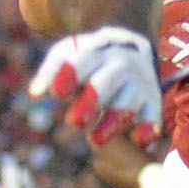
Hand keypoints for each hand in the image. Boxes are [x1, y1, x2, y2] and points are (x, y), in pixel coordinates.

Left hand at [31, 25, 164, 145]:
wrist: (131, 46)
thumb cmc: (90, 57)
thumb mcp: (68, 53)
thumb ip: (50, 70)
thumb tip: (35, 93)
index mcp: (96, 52)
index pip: (82, 61)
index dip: (69, 75)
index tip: (55, 93)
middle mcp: (120, 65)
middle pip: (107, 81)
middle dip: (92, 99)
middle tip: (73, 121)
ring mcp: (138, 83)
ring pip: (128, 101)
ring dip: (113, 120)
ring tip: (94, 141)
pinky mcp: (151, 100)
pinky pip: (153, 114)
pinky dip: (149, 126)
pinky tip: (140, 141)